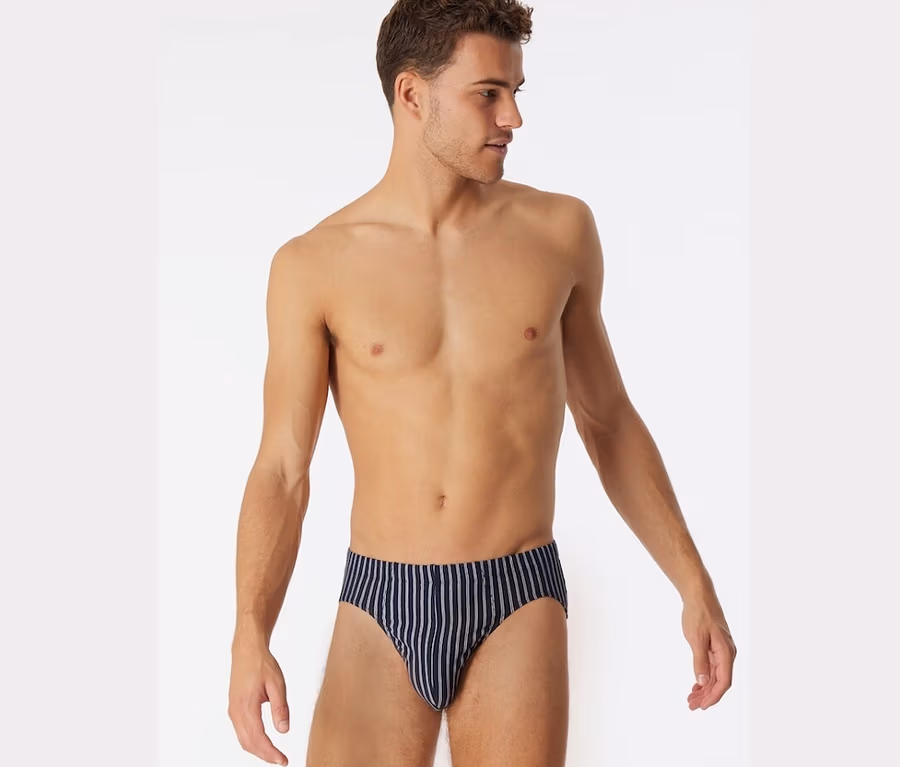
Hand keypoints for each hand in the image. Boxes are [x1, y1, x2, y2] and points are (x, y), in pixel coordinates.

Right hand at [228, 640, 290, 764]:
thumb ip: (280, 708)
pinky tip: (263, 743)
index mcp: (246, 706)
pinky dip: (252, 742)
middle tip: (281, 761)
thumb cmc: (261, 664)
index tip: (283, 761)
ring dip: (258, 750)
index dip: (270, 753)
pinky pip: (241, 732)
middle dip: (265, 755)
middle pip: (248, 743)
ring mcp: (233, 711)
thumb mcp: (277, 683)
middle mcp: (236, 712)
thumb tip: (284, 730)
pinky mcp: (234, 709)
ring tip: (275, 755)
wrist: (246, 651)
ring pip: (243, 740)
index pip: (258, 738)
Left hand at [681, 589, 736, 709]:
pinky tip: (696, 684)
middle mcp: (728, 653)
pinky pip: (713, 667)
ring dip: (705, 688)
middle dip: (707, 696)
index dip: (713, 696)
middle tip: (691, 705)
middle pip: (720, 682)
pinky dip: (705, 677)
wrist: (699, 595)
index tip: (702, 706)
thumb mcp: (696, 638)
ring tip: (691, 698)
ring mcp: (722, 651)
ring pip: (716, 676)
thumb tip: (703, 681)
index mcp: (726, 652)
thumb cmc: (699, 614)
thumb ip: (700, 660)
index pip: (724, 681)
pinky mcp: (716, 647)